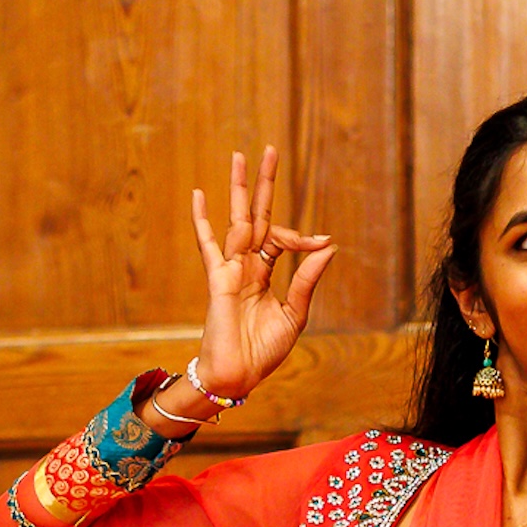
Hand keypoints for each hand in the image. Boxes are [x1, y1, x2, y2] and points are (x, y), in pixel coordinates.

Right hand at [189, 147, 335, 400]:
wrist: (239, 377)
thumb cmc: (263, 352)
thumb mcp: (295, 314)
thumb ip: (308, 279)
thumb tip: (327, 245)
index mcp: (263, 274)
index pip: (281, 239)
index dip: (302, 237)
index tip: (320, 243)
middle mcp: (245, 266)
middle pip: (255, 215)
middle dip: (262, 184)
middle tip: (269, 149)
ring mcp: (230, 270)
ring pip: (236, 220)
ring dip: (238, 188)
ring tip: (240, 156)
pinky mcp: (219, 280)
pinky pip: (209, 245)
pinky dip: (202, 221)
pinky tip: (199, 195)